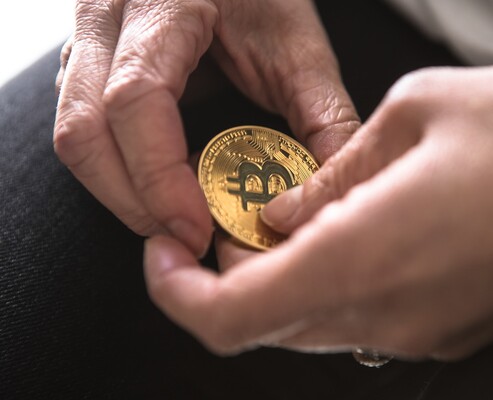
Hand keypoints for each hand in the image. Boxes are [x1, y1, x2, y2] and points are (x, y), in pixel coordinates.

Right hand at [54, 0, 358, 256]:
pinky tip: (159, 183)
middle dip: (134, 200)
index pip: (135, 100)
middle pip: (85, 129)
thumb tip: (329, 195)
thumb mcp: (299, 48)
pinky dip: (115, 168)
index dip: (160, 178)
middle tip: (184, 239)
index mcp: (161, 2)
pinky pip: (80, 125)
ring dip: (119, 191)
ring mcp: (87, 37)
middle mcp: (106, 15)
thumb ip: (324, 118)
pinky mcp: (87, 60)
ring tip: (172, 219)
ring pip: (72, 134)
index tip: (196, 229)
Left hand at [143, 52, 492, 358]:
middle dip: (230, 274)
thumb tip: (279, 213)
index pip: (229, 319)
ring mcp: (423, 332)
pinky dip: (331, 284)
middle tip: (237, 213)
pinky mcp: (452, 330)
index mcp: (364, 259)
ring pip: (312, 325)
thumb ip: (329, 177)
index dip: (176, 292)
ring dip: (281, 279)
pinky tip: (353, 231)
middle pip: (265, 323)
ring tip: (294, 214)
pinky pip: (362, 320)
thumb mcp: (409, 115)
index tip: (164, 252)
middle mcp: (389, 316)